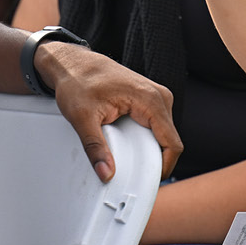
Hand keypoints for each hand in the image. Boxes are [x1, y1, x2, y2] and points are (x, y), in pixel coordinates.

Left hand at [42, 41, 180, 179]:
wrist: (73, 62)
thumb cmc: (77, 81)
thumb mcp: (82, 118)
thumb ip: (95, 148)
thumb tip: (106, 173)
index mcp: (150, 100)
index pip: (172, 143)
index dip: (163, 167)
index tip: (146, 181)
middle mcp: (159, 96)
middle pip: (169, 141)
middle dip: (153, 160)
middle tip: (129, 170)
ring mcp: (156, 97)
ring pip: (163, 135)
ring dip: (148, 149)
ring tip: (125, 154)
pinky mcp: (149, 100)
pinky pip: (156, 127)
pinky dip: (144, 139)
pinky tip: (127, 143)